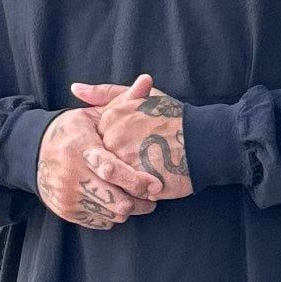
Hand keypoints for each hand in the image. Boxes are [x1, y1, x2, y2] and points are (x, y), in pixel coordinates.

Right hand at [34, 102, 164, 229]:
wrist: (32, 153)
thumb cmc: (71, 131)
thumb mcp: (93, 115)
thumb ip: (123, 102)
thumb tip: (148, 80)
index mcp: (80, 147)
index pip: (111, 169)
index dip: (137, 180)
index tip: (156, 185)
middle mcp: (71, 173)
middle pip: (115, 200)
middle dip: (139, 202)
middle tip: (152, 196)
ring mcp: (67, 195)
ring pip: (110, 214)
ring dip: (128, 209)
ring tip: (137, 199)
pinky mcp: (66, 211)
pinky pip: (99, 222)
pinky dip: (111, 215)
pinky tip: (115, 201)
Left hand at [74, 72, 192, 203]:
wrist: (205, 140)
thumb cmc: (173, 117)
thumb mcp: (140, 97)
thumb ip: (105, 93)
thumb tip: (74, 88)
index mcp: (111, 119)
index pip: (95, 141)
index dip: (112, 147)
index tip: (130, 145)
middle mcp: (114, 139)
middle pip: (103, 161)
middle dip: (116, 165)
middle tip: (139, 161)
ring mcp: (126, 162)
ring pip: (114, 179)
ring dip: (125, 181)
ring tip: (144, 174)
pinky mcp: (139, 182)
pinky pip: (128, 193)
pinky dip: (137, 192)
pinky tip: (149, 184)